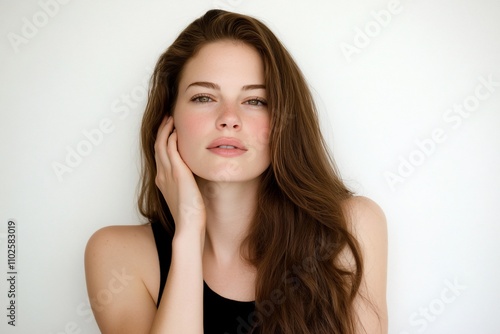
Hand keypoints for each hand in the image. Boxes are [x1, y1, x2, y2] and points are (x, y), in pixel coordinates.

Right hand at [154, 116, 205, 232]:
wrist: (189, 226)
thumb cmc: (190, 215)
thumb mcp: (186, 195)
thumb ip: (187, 183)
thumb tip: (194, 176)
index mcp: (162, 180)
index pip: (160, 154)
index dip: (163, 140)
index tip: (169, 130)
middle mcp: (162, 175)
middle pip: (158, 146)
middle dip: (162, 131)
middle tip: (168, 118)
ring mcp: (167, 174)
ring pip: (162, 145)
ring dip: (166, 130)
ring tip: (171, 119)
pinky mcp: (177, 173)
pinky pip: (171, 150)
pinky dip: (172, 139)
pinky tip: (177, 131)